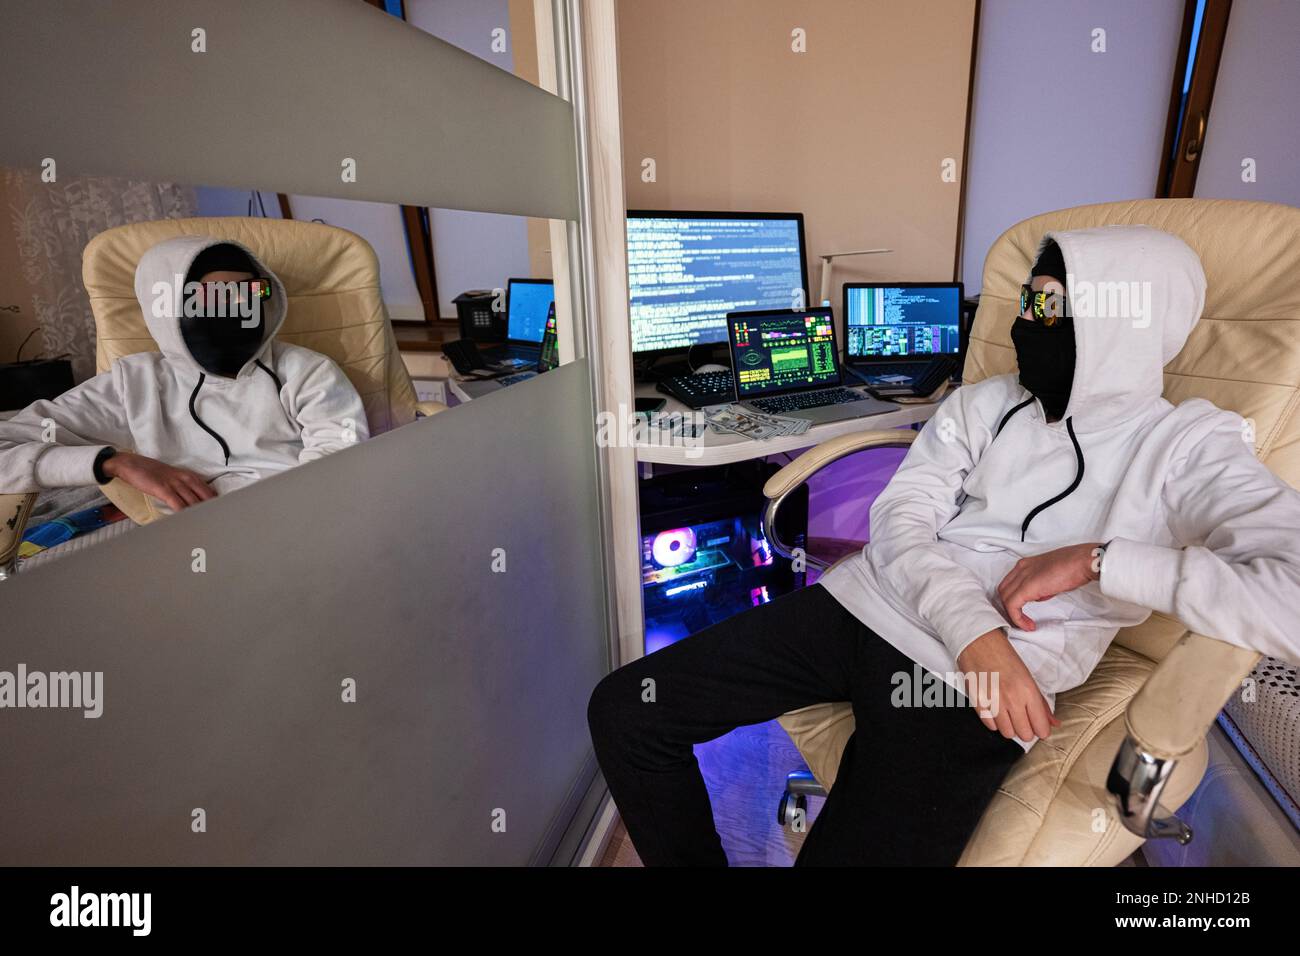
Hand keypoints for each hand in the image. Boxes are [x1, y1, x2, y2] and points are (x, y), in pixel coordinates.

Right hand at [102, 451, 216, 511]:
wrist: (130, 464)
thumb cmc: (151, 473)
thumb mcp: (173, 477)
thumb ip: (184, 487)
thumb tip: (193, 502)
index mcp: (189, 476)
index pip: (209, 491)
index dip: (216, 503)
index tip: (223, 514)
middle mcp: (185, 479)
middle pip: (205, 497)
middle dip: (212, 510)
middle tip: (219, 522)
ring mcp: (175, 483)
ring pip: (193, 501)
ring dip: (200, 513)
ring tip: (209, 526)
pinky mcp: (163, 489)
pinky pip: (177, 503)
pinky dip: (184, 513)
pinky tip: (189, 520)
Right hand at [957, 628, 1061, 741]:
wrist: (978, 640)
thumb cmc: (1004, 655)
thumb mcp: (1028, 676)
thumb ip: (1041, 702)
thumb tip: (1054, 723)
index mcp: (1028, 690)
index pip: (1041, 728)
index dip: (1041, 729)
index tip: (1038, 725)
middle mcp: (1012, 699)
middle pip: (1025, 734)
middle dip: (1026, 729)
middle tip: (1024, 719)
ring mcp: (993, 701)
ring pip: (1007, 733)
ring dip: (1010, 726)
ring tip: (1009, 714)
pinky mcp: (977, 702)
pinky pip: (990, 726)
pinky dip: (994, 721)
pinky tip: (996, 710)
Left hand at [996, 542, 1102, 630]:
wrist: (1084, 561)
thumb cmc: (1074, 567)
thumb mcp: (1051, 576)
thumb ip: (1041, 586)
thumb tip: (1039, 596)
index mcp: (1026, 564)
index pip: (1009, 584)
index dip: (1012, 599)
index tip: (1021, 611)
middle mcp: (1021, 568)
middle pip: (1004, 591)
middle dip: (1009, 608)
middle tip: (1020, 620)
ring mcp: (1023, 576)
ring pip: (1005, 599)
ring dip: (1013, 615)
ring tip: (1025, 624)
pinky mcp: (1027, 586)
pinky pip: (1012, 605)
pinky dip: (1017, 617)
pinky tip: (1027, 625)